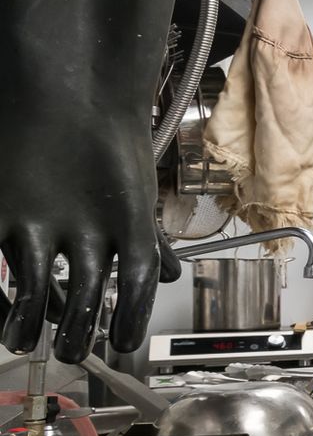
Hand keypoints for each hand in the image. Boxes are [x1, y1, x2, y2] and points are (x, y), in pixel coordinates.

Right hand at [0, 121, 164, 362]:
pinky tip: (0, 308)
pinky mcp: (0, 209)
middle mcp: (89, 226)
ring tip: (21, 341)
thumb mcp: (136, 188)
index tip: (122, 344)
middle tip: (69, 355)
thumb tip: (173, 273)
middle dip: (76, 332)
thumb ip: (149, 234)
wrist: (68, 80)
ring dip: (30, 323)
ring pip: (36, 291)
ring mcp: (40, 219)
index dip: (129, 319)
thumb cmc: (106, 136)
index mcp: (132, 222)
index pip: (138, 286)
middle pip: (86, 298)